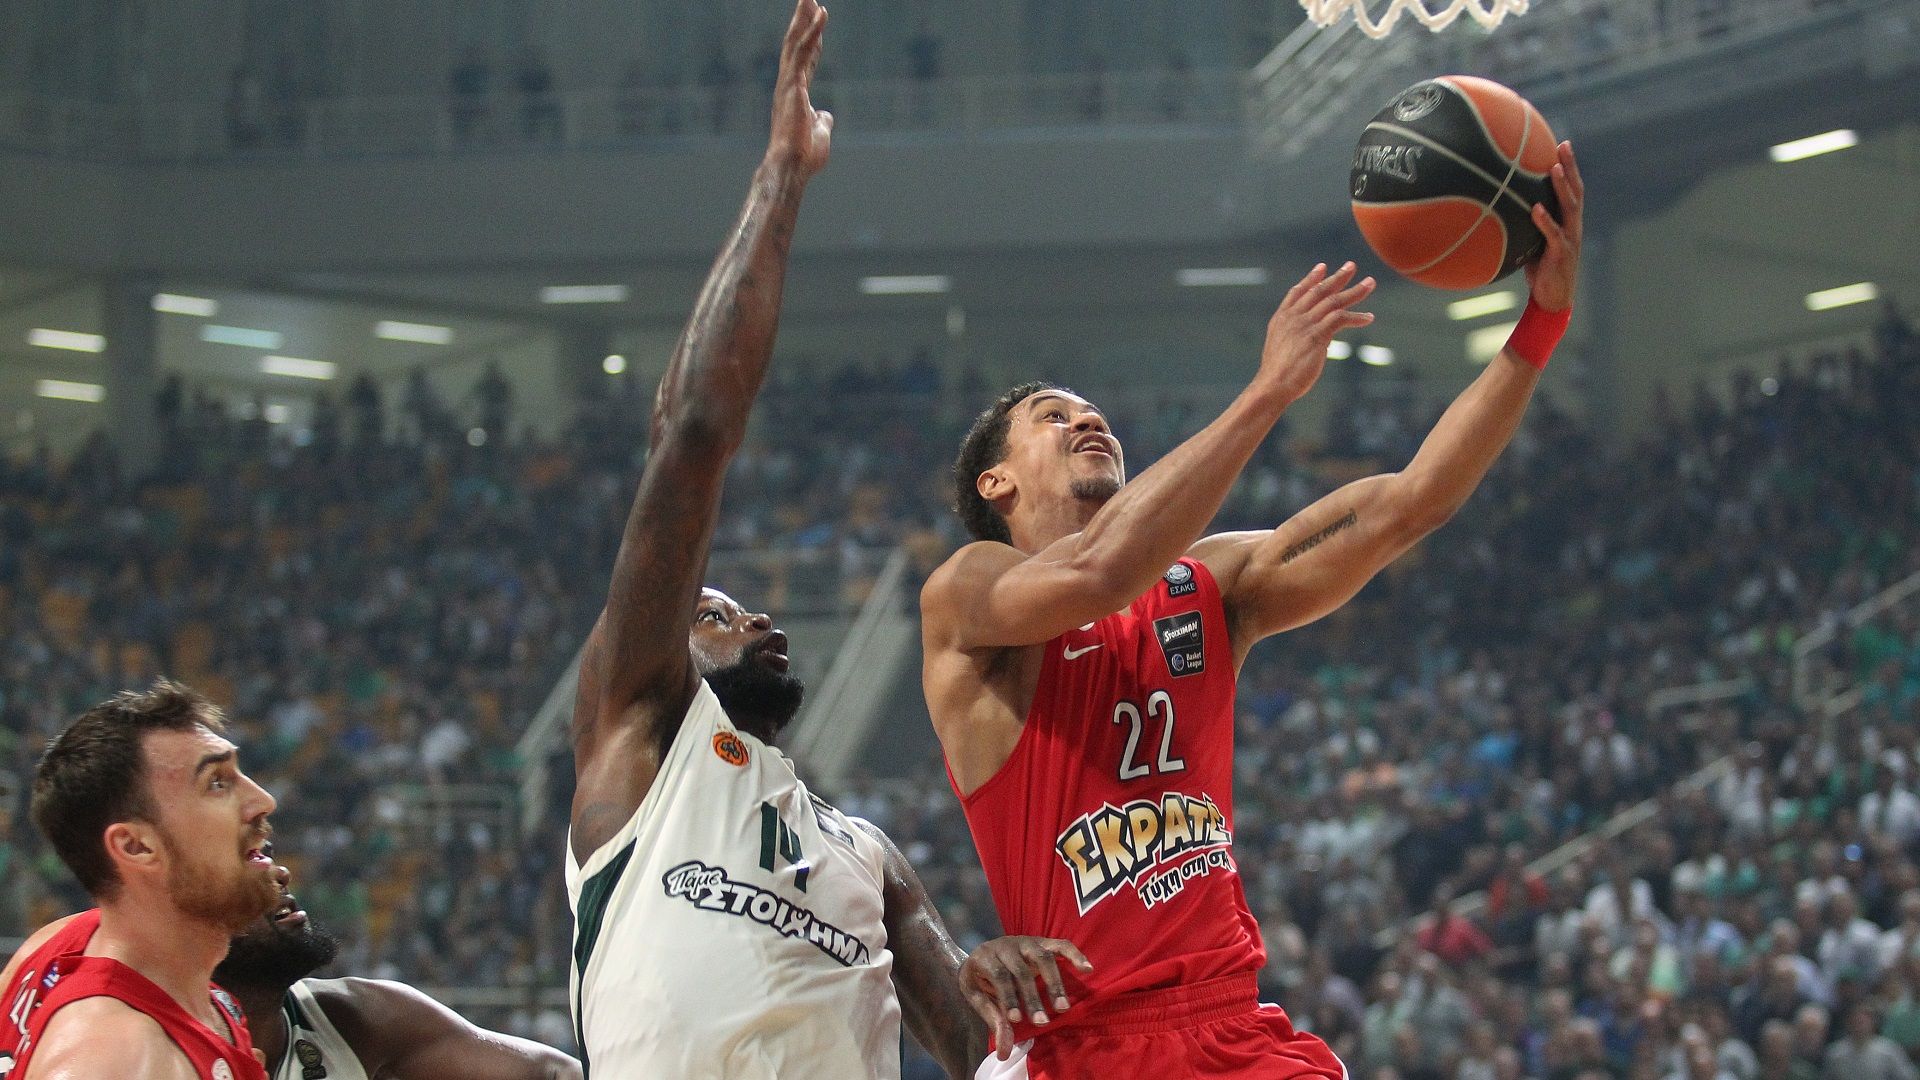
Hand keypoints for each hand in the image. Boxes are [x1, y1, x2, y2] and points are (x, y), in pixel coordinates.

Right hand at [767, 0, 831, 176]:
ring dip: (804, 18)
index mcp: (795, 94)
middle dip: (801, 21)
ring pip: (796, 42)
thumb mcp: (819, 133)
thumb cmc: (803, 156)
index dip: (813, 39)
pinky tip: (821, 14)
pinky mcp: (793, 85)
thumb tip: (826, 116)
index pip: (805, 60)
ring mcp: (789, 83)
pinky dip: (813, 31)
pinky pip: (803, 51)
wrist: (792, 166)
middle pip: (795, 45)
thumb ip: (822, 121)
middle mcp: (788, 84)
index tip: (818, 20)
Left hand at [959, 935, 1092, 1059]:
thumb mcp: (979, 998)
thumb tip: (1004, 1052)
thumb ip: (994, 1020)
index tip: (1017, 1020)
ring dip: (1054, 983)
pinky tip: (1087, 969)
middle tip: (1042, 1021)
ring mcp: (1025, 942)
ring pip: (1042, 957)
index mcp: (985, 957)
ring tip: (1062, 1008)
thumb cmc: (981, 980)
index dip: (1009, 997)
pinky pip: (1061, 945)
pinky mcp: (1042, 942)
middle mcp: (1006, 945)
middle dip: (1032, 997)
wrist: (982, 955)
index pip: (999, 976)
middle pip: (1021, 970)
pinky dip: (1075, 955)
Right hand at [1259, 262, 1376, 403]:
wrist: (1273, 385)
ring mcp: (1304, 325)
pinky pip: (1340, 319)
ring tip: (1370, 283)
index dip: (1311, 278)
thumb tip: (1317, 340)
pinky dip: (1356, 317)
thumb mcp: (1282, 349)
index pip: (1297, 292)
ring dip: (1354, 292)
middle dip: (1337, 277)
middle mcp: (1293, 317)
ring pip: (1333, 301)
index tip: (1322, 267)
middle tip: (1352, 266)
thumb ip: (1297, 338)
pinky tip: (1368, 318)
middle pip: (1318, 291)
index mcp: (1282, 318)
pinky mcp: (1316, 335)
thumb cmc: (1277, 374)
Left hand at [1525, 140, 1583, 311]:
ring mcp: (1570, 239)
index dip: (1569, 167)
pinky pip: (1554, 234)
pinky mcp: (1561, 254)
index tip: (1562, 144)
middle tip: (1564, 145)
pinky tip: (1536, 208)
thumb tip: (1499, 207)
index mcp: (1568, 221)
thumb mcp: (1532, 243)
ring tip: (1554, 169)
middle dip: (1570, 167)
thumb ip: (1524, 225)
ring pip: (1570, 208)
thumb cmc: (1540, 270)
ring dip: (1562, 188)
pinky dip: (1546, 220)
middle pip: (1576, 190)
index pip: (1572, 189)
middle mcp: (1573, 226)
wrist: (1553, 299)